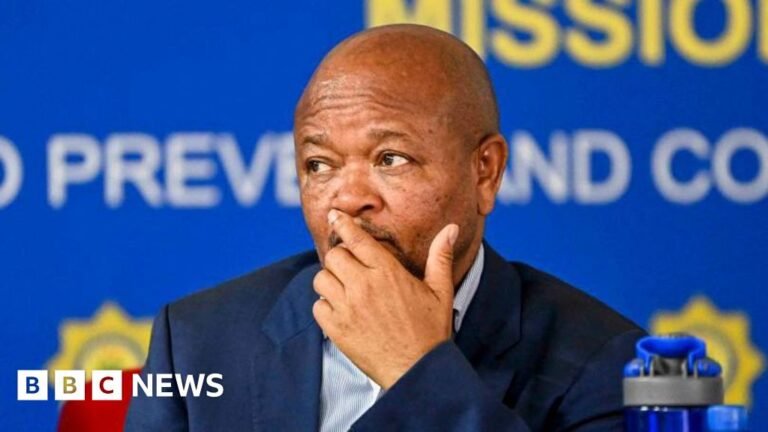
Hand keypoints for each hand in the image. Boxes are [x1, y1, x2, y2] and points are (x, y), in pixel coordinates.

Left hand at [312, 210, 458, 388]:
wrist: (417, 371)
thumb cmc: (431, 331)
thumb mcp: (441, 291)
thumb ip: (440, 257)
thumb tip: (449, 229)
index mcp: (388, 273)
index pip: (357, 239)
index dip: (343, 224)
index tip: (335, 215)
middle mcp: (364, 286)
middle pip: (334, 256)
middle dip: (340, 257)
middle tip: (350, 267)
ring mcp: (347, 308)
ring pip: (321, 279)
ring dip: (330, 280)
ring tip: (344, 289)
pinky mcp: (337, 329)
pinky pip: (317, 306)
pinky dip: (325, 306)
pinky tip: (340, 310)